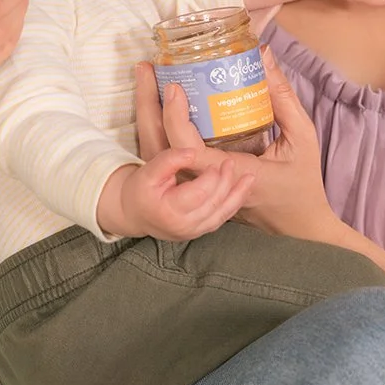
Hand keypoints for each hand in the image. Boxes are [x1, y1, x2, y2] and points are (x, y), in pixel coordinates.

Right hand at [96, 147, 253, 241]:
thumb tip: (192, 153)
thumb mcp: (148, 172)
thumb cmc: (140, 191)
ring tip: (249, 177)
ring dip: (237, 194)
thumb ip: (169, 160)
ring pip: (222, 213)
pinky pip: (222, 218)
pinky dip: (234, 204)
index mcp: (169, 212)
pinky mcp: (200, 232)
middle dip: (225, 181)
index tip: (215, 161)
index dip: (211, 176)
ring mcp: (193, 232)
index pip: (199, 192)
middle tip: (230, 162)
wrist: (135, 214)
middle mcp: (183, 226)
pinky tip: (243, 190)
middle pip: (214, 202)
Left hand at [136, 55, 333, 241]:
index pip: (189, 150)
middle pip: (161, 147)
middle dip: (149, 105)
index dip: (175, 119)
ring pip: (158, 153)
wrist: (296, 225)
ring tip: (147, 79)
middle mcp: (205, 184)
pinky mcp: (194, 184)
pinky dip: (159, 128)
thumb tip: (263, 56)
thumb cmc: (302, 182)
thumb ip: (282, 98)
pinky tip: (157, 103)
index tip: (173, 87)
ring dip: (149, 115)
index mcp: (231, 174)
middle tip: (147, 68)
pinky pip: (167, 157)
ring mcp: (196, 186)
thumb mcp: (302, 138)